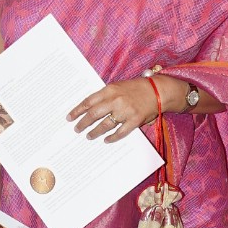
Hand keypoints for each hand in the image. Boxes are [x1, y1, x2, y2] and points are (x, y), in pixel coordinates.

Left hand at [69, 75, 222, 140]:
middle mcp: (116, 101)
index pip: (89, 101)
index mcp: (110, 90)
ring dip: (95, 132)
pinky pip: (121, 132)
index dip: (78, 110)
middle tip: (76, 129)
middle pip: (94, 114)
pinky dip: (112, 138)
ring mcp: (126, 111)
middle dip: (83, 123)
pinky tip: (106, 140)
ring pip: (105, 125)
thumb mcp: (118, 86)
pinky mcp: (135, 121)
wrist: (158, 90)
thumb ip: (105, 95)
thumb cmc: (136, 88)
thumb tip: (89, 106)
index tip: (69, 117)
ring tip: (89, 136)